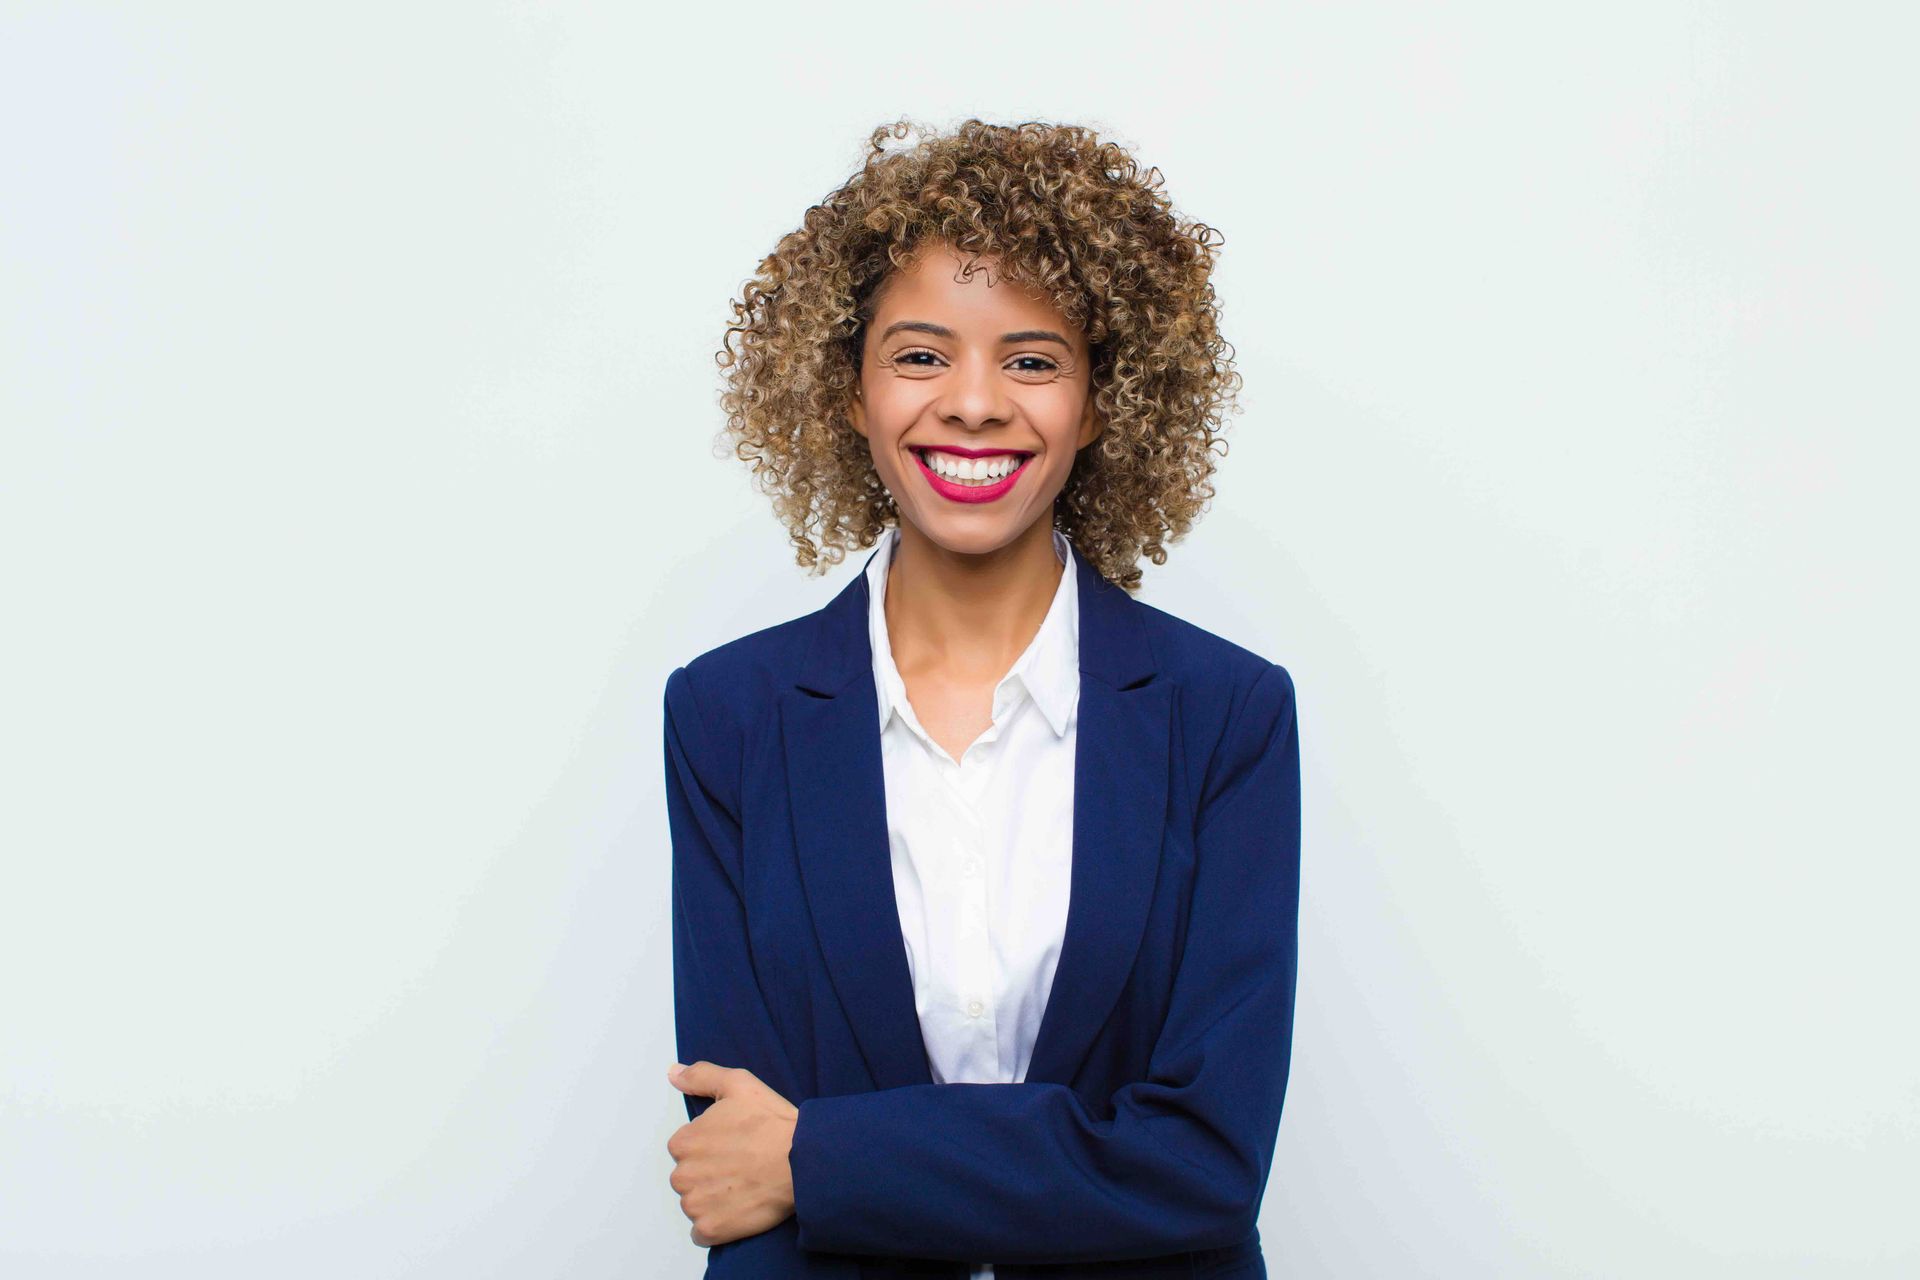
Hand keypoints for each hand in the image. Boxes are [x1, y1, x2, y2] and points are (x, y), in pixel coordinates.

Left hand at [665, 1061, 799, 1247]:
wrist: (803, 1162)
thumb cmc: (773, 1124)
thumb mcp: (739, 1084)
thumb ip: (701, 1077)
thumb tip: (673, 1074)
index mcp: (684, 1142)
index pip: (686, 1147)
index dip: (711, 1145)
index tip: (734, 1144)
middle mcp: (682, 1175)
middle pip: (688, 1177)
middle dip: (709, 1173)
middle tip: (742, 1165)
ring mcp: (696, 1205)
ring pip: (695, 1203)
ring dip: (713, 1198)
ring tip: (745, 1187)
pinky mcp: (710, 1229)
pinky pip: (701, 1232)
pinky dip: (716, 1225)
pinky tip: (738, 1209)